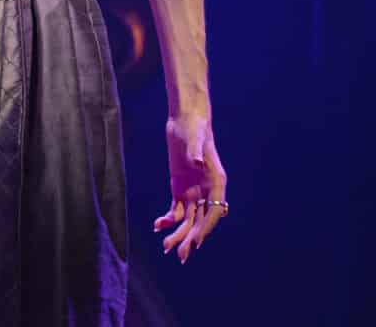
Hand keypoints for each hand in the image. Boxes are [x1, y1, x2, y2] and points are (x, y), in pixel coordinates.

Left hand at [151, 110, 227, 263]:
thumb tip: (196, 161)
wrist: (185, 120)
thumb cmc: (194, 128)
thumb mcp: (195, 138)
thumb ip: (196, 150)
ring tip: (165, 247)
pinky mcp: (180, 188)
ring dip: (178, 234)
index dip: (205, 228)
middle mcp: (207, 190)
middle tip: (179, 255)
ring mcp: (194, 191)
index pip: (214, 211)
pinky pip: (176, 209)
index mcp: (217, 182)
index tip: (196, 242)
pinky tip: (158, 226)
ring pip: (188, 219)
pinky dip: (168, 219)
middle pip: (201, 220)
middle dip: (190, 238)